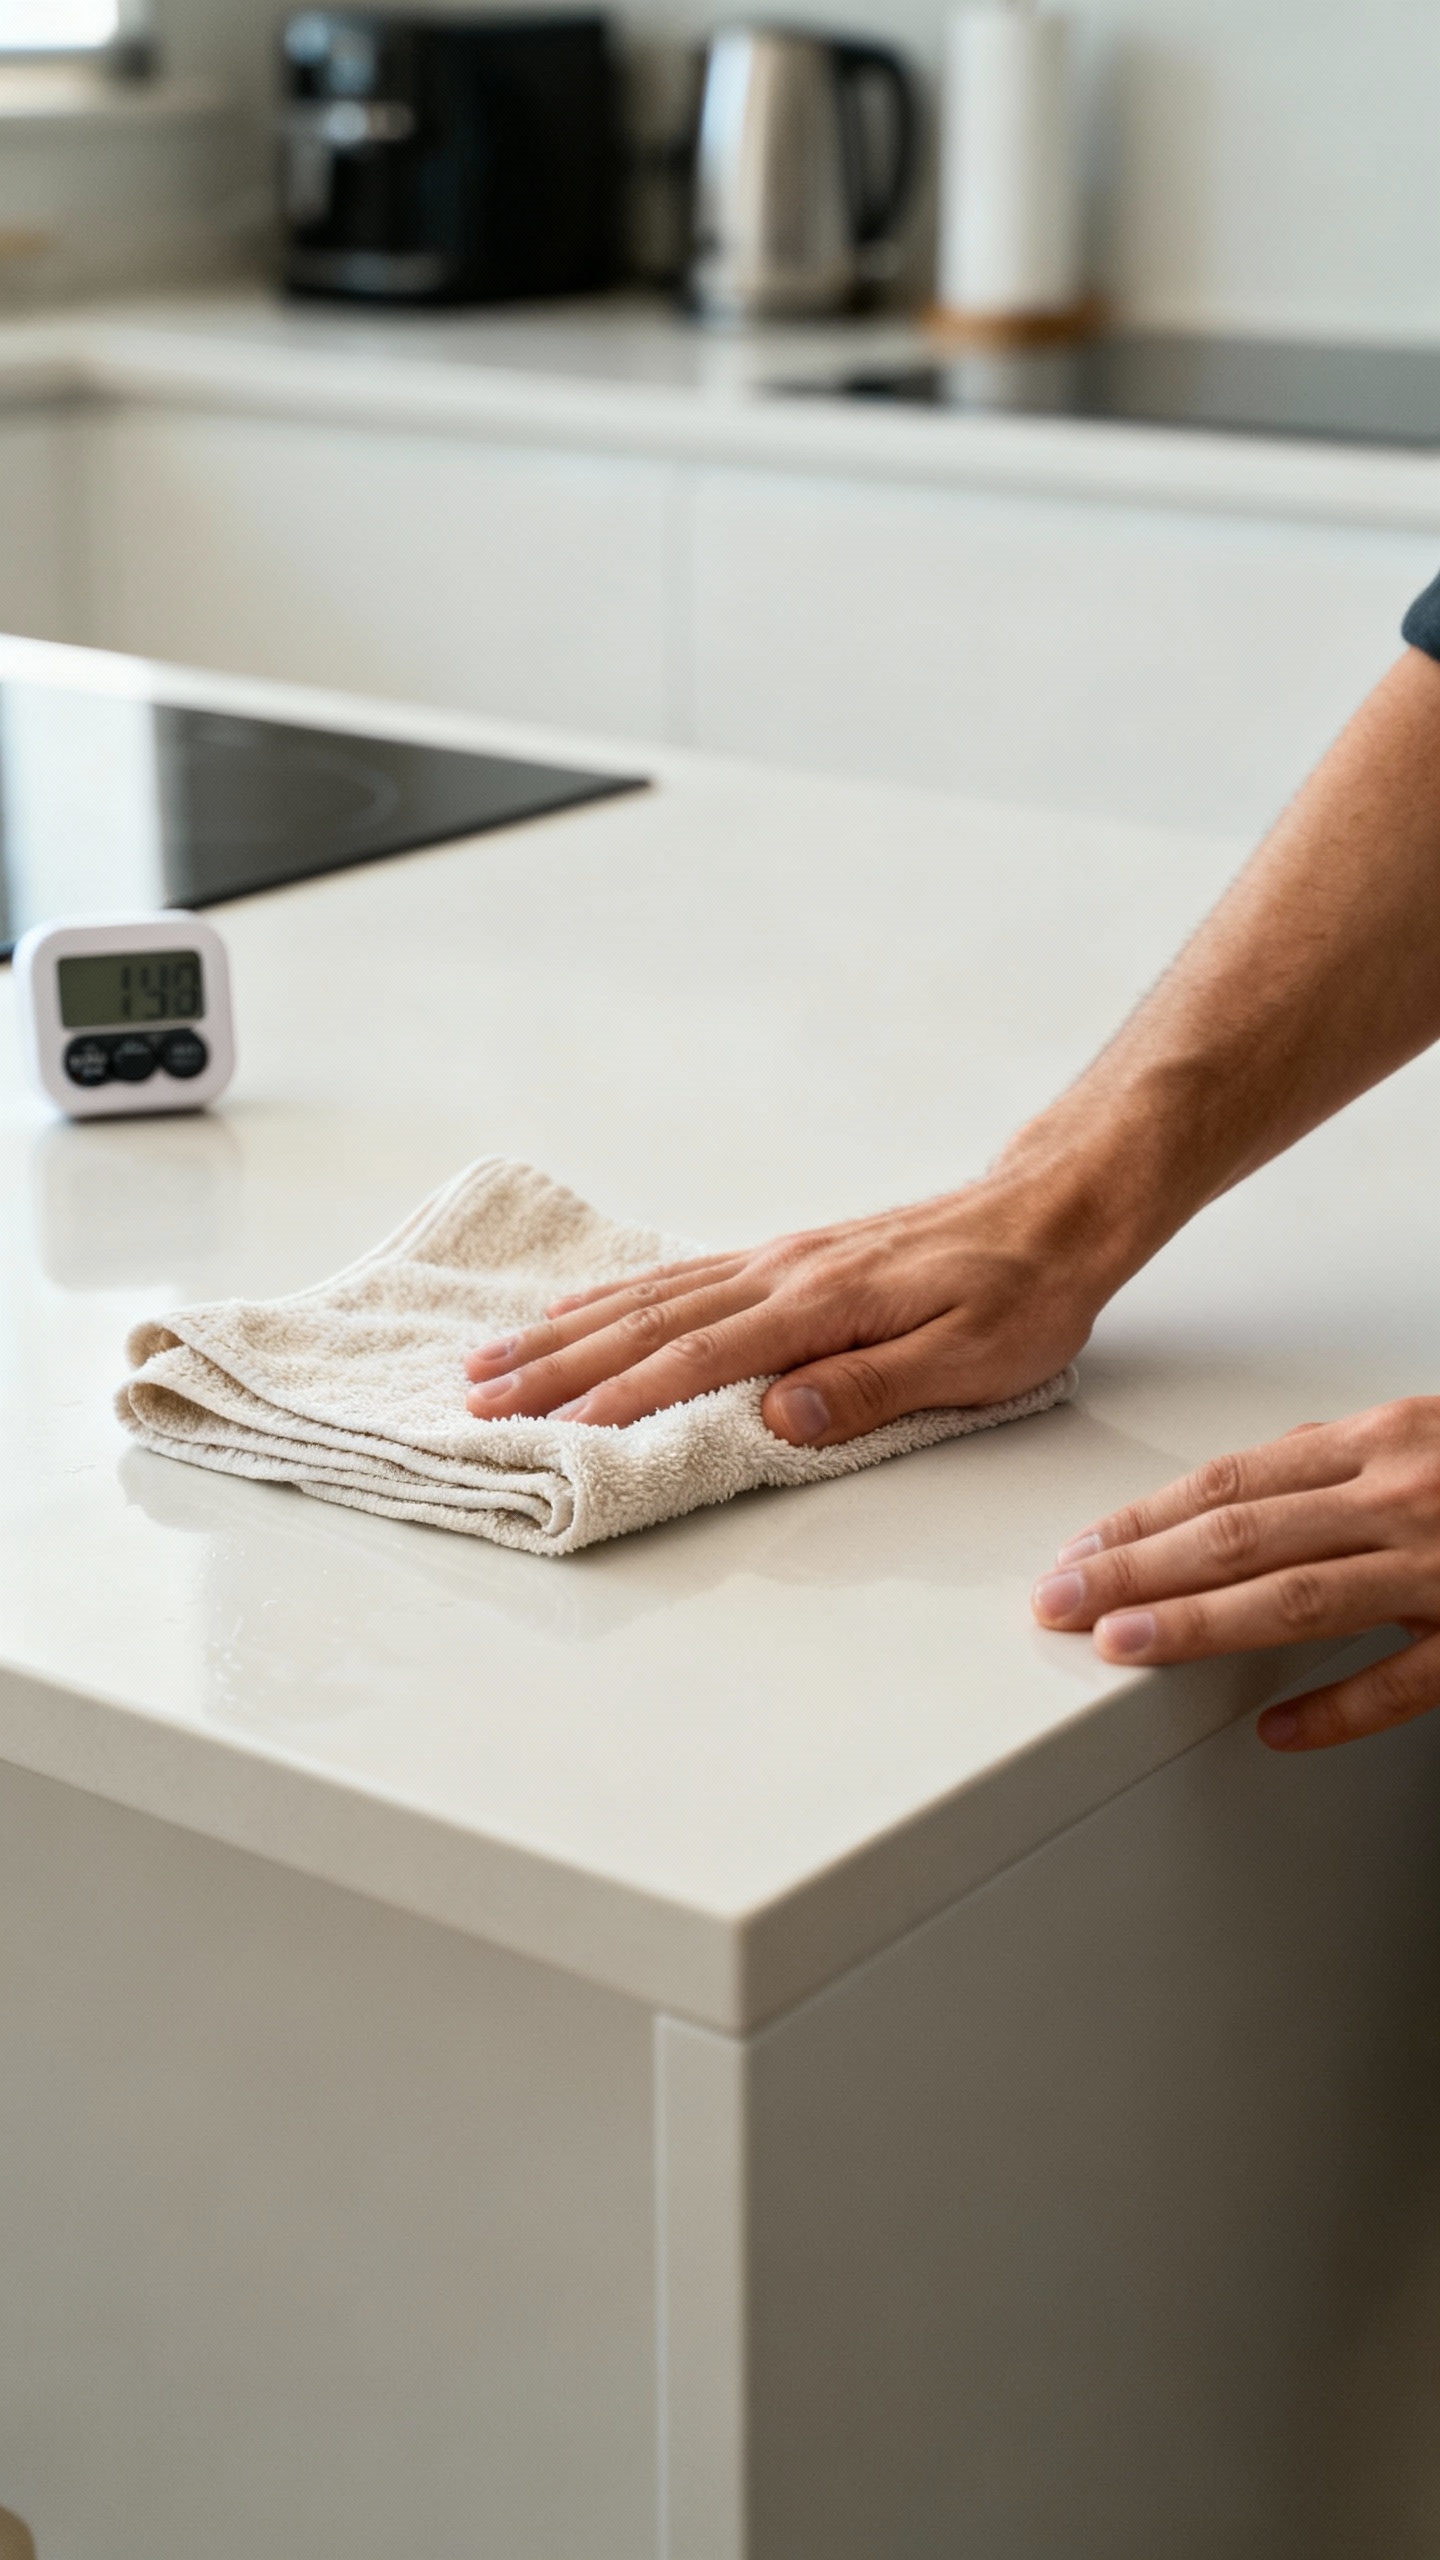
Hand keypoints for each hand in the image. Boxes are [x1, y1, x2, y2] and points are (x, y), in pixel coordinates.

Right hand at [464, 1180, 1101, 1444]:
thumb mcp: (975, 1357)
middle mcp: (783, 1272)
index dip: (623, 1398)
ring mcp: (778, 1260)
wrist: (1053, 1209)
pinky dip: (615, 1298)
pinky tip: (578, 1313)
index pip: (702, 1357)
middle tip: (479, 1397)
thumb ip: (874, 1388)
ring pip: (649, 1298)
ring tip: (493, 1358)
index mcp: (822, 1303)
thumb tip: (781, 1414)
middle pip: (647, 1323)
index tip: (556, 1429)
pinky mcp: (785, 1259)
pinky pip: (679, 1278)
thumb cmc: (1024, 1291)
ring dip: (566, 1332)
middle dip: (558, 1365)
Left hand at [1031, 1398, 1439, 1750]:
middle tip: (1061, 1601)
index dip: (1142, 1522)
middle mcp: (1398, 1498)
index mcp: (1377, 1443)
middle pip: (1242, 1537)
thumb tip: (1252, 1476)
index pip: (1230, 1484)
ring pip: (1301, 1599)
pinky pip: (1402, 1681)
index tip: (1078, 1554)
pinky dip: (1337, 1708)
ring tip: (1123, 1645)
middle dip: (1137, 1571)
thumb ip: (1336, 1459)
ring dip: (1200, 1625)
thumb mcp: (1422, 1435)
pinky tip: (1278, 1727)